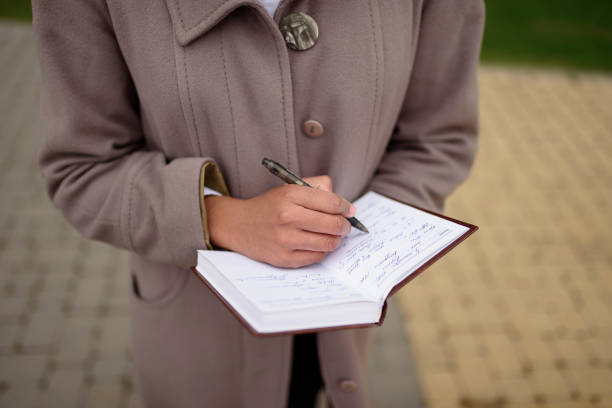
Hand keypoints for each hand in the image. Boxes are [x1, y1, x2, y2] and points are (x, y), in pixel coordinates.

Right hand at [205, 175, 355, 267]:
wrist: (238, 225)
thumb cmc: (268, 206)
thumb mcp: (288, 188)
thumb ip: (316, 187)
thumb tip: (343, 204)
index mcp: (290, 195)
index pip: (331, 202)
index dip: (345, 207)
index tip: (349, 210)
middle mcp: (288, 217)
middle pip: (333, 224)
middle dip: (345, 225)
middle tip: (345, 225)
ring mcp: (286, 240)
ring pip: (328, 243)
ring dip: (336, 239)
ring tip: (333, 235)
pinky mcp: (284, 258)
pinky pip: (317, 257)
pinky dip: (323, 251)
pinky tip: (319, 244)